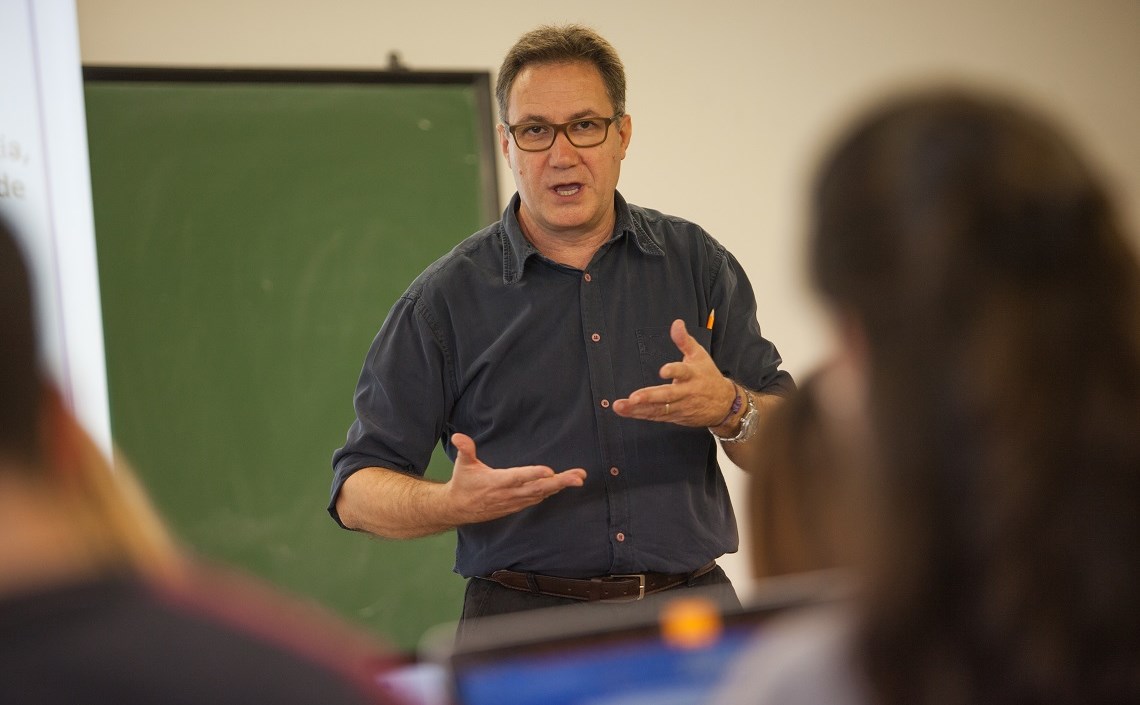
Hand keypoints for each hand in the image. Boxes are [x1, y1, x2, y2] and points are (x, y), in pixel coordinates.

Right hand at [444, 433, 586, 524]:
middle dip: (560, 482)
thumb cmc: (463, 483)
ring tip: (578, 478)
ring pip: (541, 494)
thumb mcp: (462, 465)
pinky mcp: (516, 506)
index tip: (549, 471)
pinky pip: (537, 499)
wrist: (458, 508)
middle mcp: (508, 493)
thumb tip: (459, 436)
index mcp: (497, 481)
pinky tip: (562, 485)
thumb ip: (465, 450)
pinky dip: (551, 492)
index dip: (533, 474)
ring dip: (560, 486)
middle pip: (538, 488)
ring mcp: (514, 501)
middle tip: (578, 477)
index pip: (518, 477)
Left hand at [612, 318, 735, 426]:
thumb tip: (676, 323)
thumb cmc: (708, 376)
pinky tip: (627, 412)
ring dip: (638, 409)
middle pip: (667, 395)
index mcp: (692, 375)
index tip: (663, 370)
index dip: (673, 371)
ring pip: (658, 409)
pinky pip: (656, 416)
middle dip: (650, 397)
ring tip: (621, 406)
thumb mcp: (699, 355)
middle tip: (634, 397)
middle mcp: (686, 392)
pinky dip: (641, 415)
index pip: (683, 372)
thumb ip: (684, 340)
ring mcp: (680, 406)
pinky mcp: (675, 416)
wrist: (724, 404)